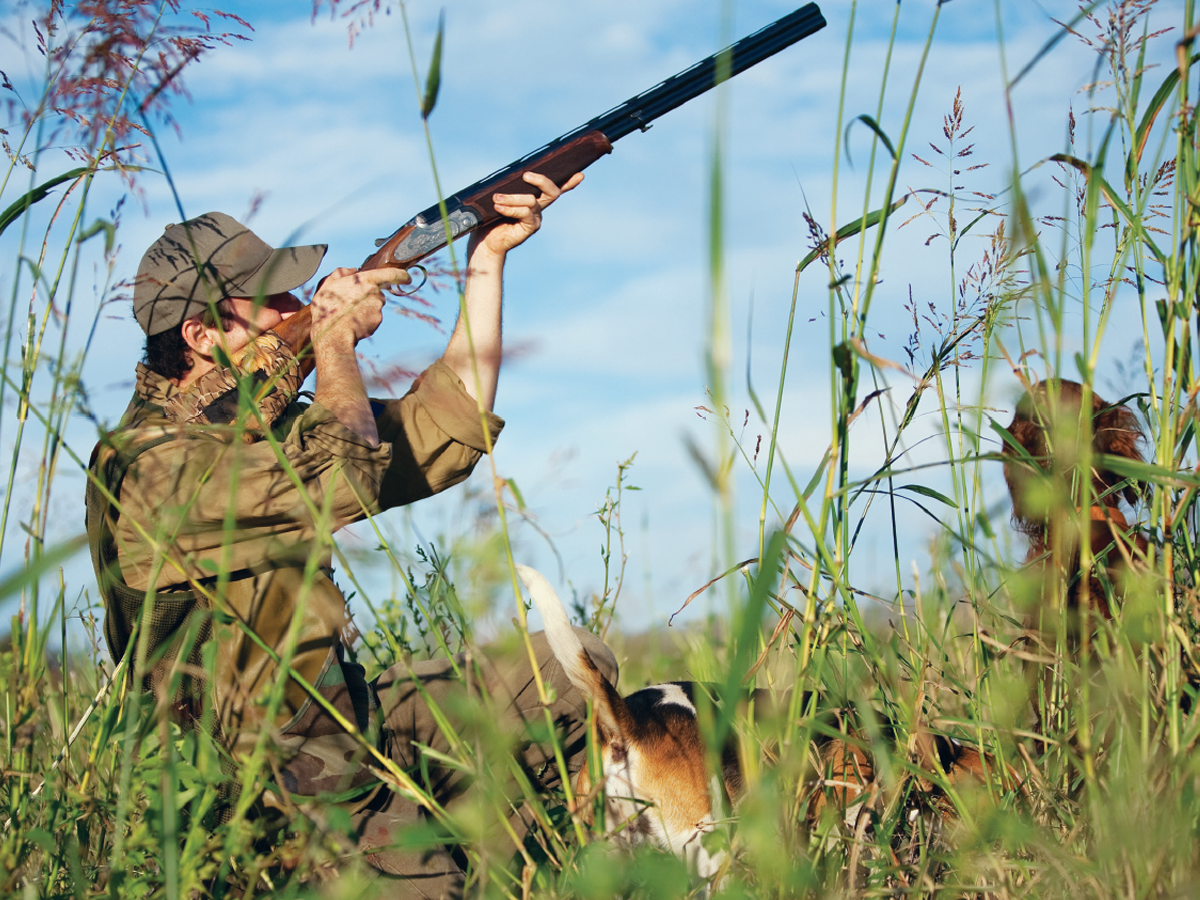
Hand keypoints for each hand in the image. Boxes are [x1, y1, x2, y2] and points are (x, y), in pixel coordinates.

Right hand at [310, 266, 408, 345]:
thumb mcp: (328, 285)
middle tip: (350, 303)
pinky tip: (353, 322)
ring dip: (365, 308)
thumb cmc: (328, 308)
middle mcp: (375, 293)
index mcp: (365, 280)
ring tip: (348, 314)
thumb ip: (341, 273)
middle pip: (377, 292)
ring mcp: (378, 308)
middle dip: (368, 296)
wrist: (333, 334)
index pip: (391, 273)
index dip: (402, 275)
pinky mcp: (378, 321)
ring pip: (375, 305)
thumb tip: (352, 269)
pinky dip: (366, 319)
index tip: (407, 277)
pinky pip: (374, 318)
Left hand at [468, 170, 583, 257]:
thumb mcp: (500, 198)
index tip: (579, 175)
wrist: (486, 241)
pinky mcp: (530, 227)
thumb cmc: (491, 217)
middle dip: (542, 180)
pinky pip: (524, 212)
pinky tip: (498, 207)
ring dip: (512, 197)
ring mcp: (536, 218)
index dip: (568, 182)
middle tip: (526, 175)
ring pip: (532, 200)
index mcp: (535, 198)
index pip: (555, 189)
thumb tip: (510, 175)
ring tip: (496, 198)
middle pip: (552, 191)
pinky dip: (510, 208)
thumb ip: (508, 188)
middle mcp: (538, 208)